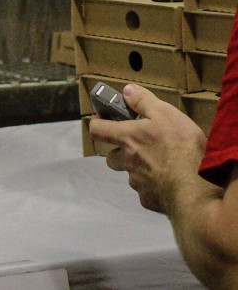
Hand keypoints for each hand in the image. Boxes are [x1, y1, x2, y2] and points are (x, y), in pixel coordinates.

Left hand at [90, 84, 208, 212]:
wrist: (195, 188)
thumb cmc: (179, 146)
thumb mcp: (165, 114)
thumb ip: (144, 101)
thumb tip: (127, 91)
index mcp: (126, 138)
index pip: (96, 130)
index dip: (98, 123)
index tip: (105, 120)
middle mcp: (126, 162)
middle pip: (112, 157)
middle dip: (121, 153)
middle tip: (140, 148)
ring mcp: (137, 184)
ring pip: (130, 176)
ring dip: (139, 171)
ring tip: (160, 167)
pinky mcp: (150, 201)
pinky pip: (146, 193)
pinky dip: (154, 188)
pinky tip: (170, 184)